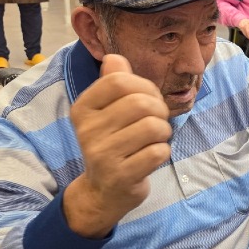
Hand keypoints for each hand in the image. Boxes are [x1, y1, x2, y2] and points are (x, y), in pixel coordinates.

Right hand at [65, 55, 171, 237]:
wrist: (103, 191)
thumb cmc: (112, 143)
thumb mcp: (107, 111)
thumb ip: (113, 83)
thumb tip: (114, 57)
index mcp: (83, 108)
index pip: (120, 80)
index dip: (145, 86)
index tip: (148, 100)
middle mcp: (88, 130)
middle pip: (142, 103)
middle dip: (160, 111)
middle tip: (157, 122)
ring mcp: (102, 154)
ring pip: (153, 127)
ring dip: (164, 132)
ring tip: (155, 140)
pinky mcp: (120, 175)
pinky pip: (158, 152)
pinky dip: (163, 152)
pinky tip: (151, 157)